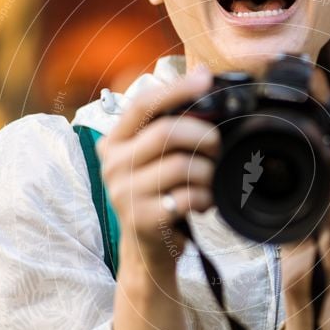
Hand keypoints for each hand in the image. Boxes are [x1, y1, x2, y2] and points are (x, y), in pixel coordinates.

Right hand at [96, 68, 219, 276]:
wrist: (148, 251)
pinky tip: (202, 203)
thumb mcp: (155, 159)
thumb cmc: (158, 196)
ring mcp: (123, 193)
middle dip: (202, 136)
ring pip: (181, 166)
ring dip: (207, 173)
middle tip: (216, 147)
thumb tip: (203, 78)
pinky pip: (186, 197)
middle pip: (166, 132)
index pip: (143, 104)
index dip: (177, 88)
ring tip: (208, 182)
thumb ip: (170, 126)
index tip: (205, 78)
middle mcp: (112, 165)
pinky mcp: (141, 219)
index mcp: (114, 142)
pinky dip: (204, 198)